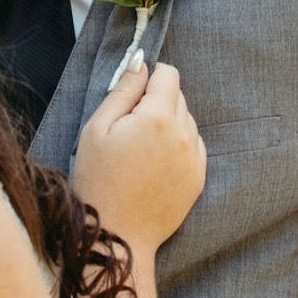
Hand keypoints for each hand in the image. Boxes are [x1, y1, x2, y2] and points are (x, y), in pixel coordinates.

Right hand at [73, 56, 205, 256]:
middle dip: (156, 101)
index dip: (148, 78)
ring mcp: (195, 157)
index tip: (130, 97)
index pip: (168, 74)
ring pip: (186, 120)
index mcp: (157, 117)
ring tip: (140, 150)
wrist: (117, 235)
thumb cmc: (98, 178)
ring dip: (167, 123)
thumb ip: (122, 90)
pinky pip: (193, 145)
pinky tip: (153, 163)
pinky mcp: (199, 177)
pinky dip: (177, 145)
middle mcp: (184, 133)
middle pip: (178, 95)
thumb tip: (140, 63)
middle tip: (128, 128)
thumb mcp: (97, 127)